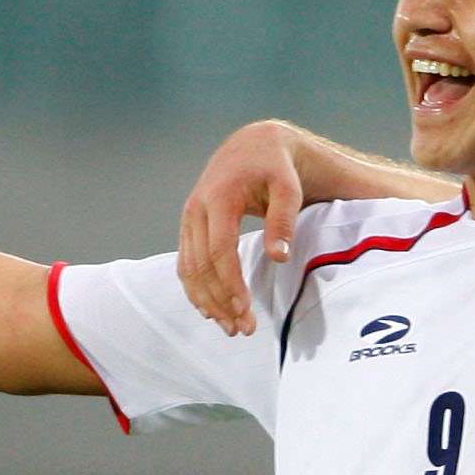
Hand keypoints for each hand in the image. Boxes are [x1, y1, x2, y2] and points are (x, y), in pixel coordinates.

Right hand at [177, 120, 309, 336]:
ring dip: (206, 301)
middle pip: (200, 266)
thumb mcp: (288, 187)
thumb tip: (278, 258)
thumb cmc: (275, 166)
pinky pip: (186, 263)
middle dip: (219, 301)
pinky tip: (211, 310)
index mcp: (219, 197)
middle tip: (242, 329)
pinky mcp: (190, 227)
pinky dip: (196, 289)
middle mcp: (196, 209)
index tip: (245, 309)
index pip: (219, 250)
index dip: (230, 283)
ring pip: (188, 269)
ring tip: (230, 327)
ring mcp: (189, 219)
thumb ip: (283, 221)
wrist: (253, 146)